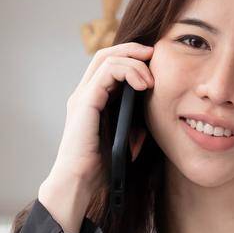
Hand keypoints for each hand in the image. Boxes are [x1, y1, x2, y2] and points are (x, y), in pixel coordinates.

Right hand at [38, 42, 152, 232]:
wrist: (79, 182)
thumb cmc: (99, 167)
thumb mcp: (124, 142)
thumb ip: (134, 127)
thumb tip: (151, 117)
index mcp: (92, 101)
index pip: (108, 65)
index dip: (130, 57)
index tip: (153, 63)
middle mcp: (84, 94)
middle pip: (105, 54)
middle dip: (132, 49)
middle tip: (154, 54)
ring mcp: (82, 97)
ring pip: (106, 58)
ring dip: (133, 61)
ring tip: (151, 78)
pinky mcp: (85, 102)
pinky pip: (107, 72)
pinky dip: (128, 71)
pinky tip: (143, 84)